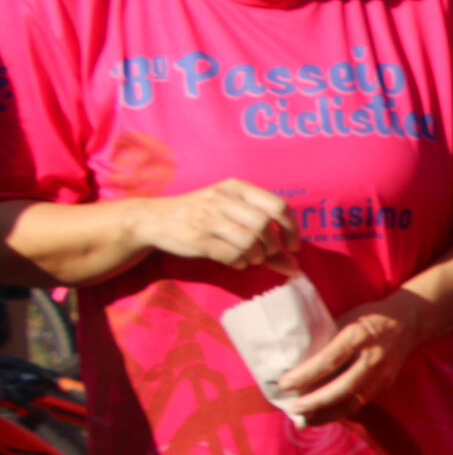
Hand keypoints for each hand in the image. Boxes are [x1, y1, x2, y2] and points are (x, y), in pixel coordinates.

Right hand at [135, 179, 298, 270]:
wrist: (155, 219)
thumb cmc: (203, 216)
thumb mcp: (233, 217)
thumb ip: (266, 239)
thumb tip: (295, 267)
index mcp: (237, 187)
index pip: (278, 205)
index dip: (292, 229)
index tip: (292, 245)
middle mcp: (223, 199)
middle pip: (265, 226)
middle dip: (272, 246)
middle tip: (265, 253)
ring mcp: (209, 218)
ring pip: (250, 242)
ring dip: (256, 257)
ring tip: (248, 257)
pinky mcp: (199, 239)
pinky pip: (233, 256)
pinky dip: (240, 263)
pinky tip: (234, 260)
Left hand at [277, 288, 425, 424]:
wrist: (408, 323)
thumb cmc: (368, 318)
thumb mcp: (346, 319)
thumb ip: (328, 340)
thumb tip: (297, 361)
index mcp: (359, 335)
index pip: (330, 359)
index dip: (306, 374)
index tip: (285, 383)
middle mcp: (373, 357)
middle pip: (343, 387)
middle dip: (316, 401)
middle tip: (294, 409)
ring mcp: (383, 374)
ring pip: (353, 401)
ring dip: (328, 414)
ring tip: (305, 421)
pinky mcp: (386, 384)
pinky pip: (361, 402)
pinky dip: (340, 411)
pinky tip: (324, 415)